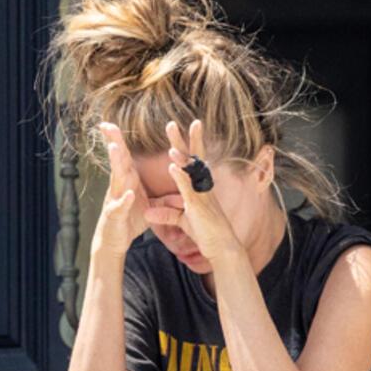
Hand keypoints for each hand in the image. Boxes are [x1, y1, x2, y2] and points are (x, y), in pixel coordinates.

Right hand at [93, 122, 149, 255]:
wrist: (114, 242)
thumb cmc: (128, 221)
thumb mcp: (148, 205)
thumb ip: (162, 195)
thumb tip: (179, 188)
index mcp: (127, 181)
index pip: (124, 157)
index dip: (120, 140)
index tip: (113, 123)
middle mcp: (119, 187)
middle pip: (117, 162)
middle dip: (113, 143)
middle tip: (108, 126)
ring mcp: (115, 200)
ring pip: (116, 180)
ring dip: (116, 165)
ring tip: (115, 150)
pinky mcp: (116, 215)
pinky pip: (120, 206)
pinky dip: (124, 200)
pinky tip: (129, 193)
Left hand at [143, 120, 241, 261]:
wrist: (222, 247)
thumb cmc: (205, 232)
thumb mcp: (182, 220)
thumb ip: (166, 214)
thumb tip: (148, 212)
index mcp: (199, 186)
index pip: (192, 161)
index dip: (186, 144)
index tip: (180, 128)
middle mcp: (202, 186)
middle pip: (192, 158)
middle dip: (182, 140)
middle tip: (171, 123)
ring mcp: (201, 194)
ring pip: (191, 170)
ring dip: (180, 155)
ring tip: (169, 141)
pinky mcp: (198, 205)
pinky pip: (188, 188)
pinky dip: (180, 176)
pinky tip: (172, 166)